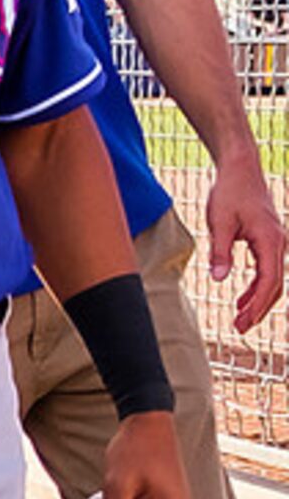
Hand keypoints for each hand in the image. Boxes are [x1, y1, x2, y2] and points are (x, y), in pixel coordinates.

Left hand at [203, 153, 285, 330]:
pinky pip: (267, 270)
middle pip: (274, 284)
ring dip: (257, 300)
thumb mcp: (219, 222)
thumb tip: (220, 279)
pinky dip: (256, 286)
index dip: (257, 303)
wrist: (240, 169)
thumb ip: (220, 252)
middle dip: (258, 308)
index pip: (268, 280)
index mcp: (270, 240)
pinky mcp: (269, 241)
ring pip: (272, 279)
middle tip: (240, 329)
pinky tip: (242, 300)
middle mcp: (280, 243)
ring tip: (240, 320)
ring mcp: (276, 242)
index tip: (244, 321)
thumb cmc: (229, 192)